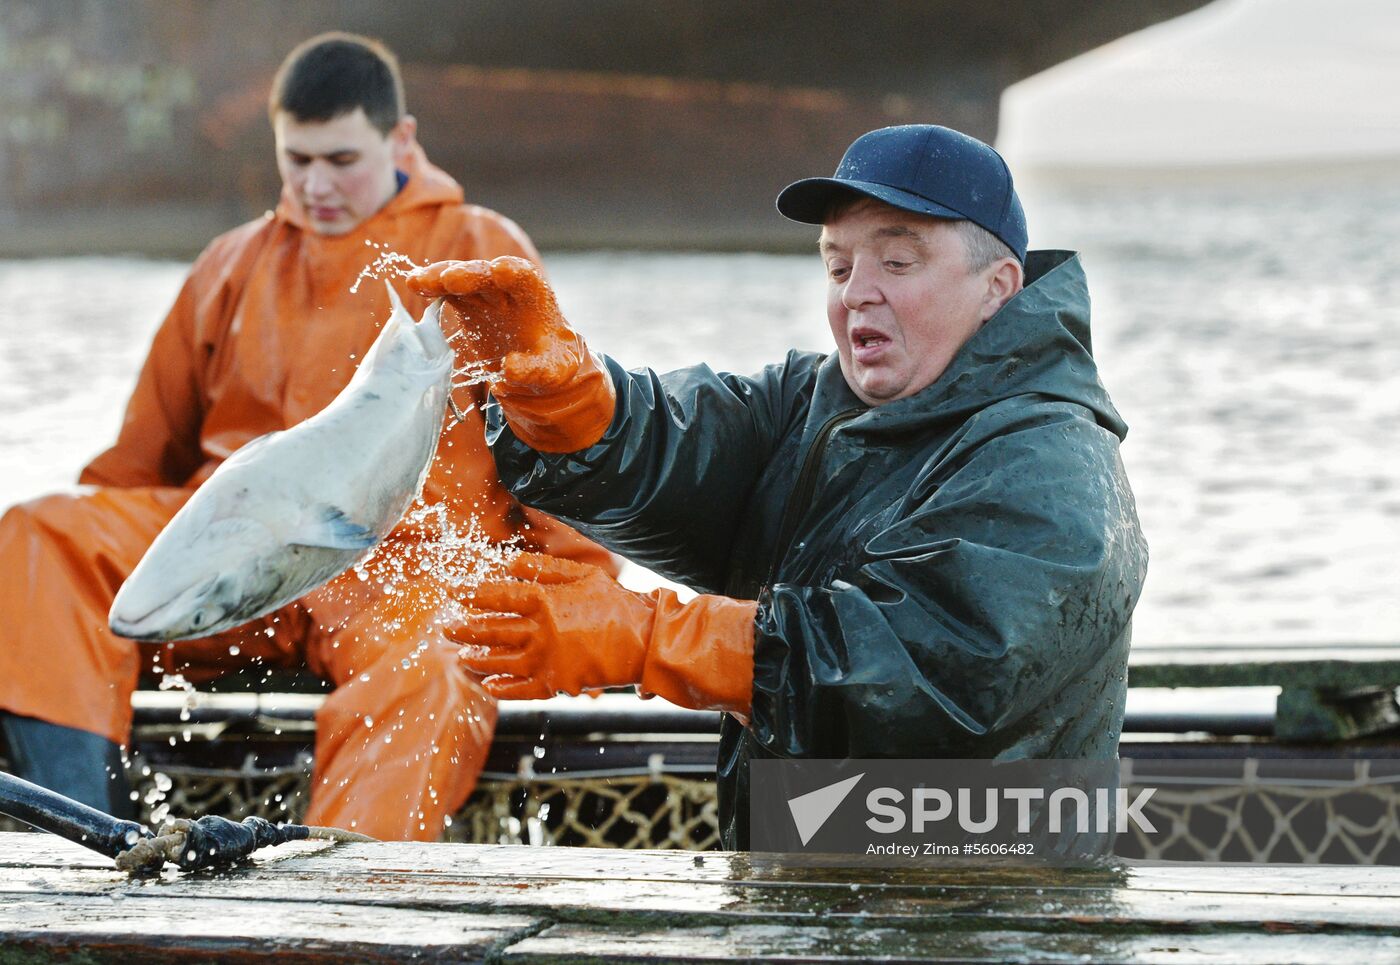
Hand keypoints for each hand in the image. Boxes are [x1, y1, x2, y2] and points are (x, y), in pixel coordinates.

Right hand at [408, 257, 615, 451]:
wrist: (536, 361)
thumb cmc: (549, 362)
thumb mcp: (552, 372)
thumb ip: (536, 371)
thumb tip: (511, 368)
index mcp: (536, 299)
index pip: (527, 279)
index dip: (514, 272)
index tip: (499, 270)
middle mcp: (509, 289)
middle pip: (489, 275)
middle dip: (471, 274)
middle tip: (450, 279)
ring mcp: (486, 292)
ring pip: (464, 277)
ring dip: (442, 277)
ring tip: (419, 282)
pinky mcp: (468, 301)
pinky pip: (448, 289)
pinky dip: (432, 285)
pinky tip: (414, 284)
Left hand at [451, 553, 652, 699]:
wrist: (644, 640)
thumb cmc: (615, 602)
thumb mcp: (582, 574)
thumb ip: (543, 567)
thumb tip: (508, 560)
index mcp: (545, 600)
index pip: (497, 596)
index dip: (472, 594)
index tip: (453, 593)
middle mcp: (540, 631)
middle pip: (491, 630)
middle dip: (464, 628)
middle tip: (445, 628)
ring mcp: (547, 660)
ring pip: (500, 661)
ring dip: (477, 659)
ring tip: (461, 657)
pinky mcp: (557, 683)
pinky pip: (522, 689)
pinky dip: (503, 688)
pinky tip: (489, 684)